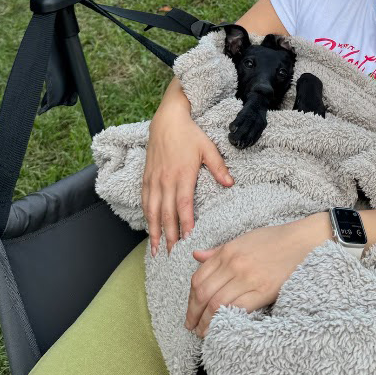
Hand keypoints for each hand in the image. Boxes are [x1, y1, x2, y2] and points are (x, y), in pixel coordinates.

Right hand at [143, 109, 233, 256]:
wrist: (167, 119)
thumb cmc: (190, 133)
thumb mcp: (208, 147)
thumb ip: (219, 167)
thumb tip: (230, 183)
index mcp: (183, 175)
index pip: (184, 206)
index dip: (185, 224)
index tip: (188, 240)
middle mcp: (166, 180)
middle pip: (167, 214)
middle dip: (169, 236)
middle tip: (172, 255)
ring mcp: (154, 180)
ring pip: (153, 211)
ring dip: (154, 231)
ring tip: (157, 249)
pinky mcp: (146, 177)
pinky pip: (145, 201)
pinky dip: (146, 217)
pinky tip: (149, 228)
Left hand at [185, 215, 329, 336]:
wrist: (303, 241)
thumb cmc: (275, 239)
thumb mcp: (243, 239)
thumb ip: (218, 251)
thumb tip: (196, 256)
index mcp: (228, 251)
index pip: (198, 278)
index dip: (190, 298)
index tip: (190, 310)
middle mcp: (234, 264)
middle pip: (203, 293)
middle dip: (193, 314)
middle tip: (191, 326)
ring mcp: (248, 278)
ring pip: (216, 304)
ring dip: (205, 322)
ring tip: (203, 332)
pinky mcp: (263, 291)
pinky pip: (237, 308)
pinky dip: (224, 320)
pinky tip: (220, 328)